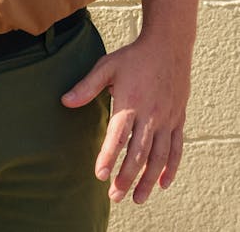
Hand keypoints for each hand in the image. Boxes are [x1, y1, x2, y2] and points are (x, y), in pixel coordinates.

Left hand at [61, 36, 190, 203]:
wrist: (168, 45)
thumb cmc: (133, 57)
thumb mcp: (107, 66)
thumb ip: (87, 86)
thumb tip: (65, 102)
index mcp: (130, 102)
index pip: (118, 135)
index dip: (109, 156)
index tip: (100, 174)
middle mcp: (150, 114)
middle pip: (139, 153)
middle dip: (127, 177)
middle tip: (115, 196)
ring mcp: (167, 119)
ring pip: (159, 157)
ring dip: (148, 180)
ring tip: (137, 199)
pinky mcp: (178, 119)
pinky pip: (177, 149)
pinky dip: (171, 168)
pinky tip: (162, 184)